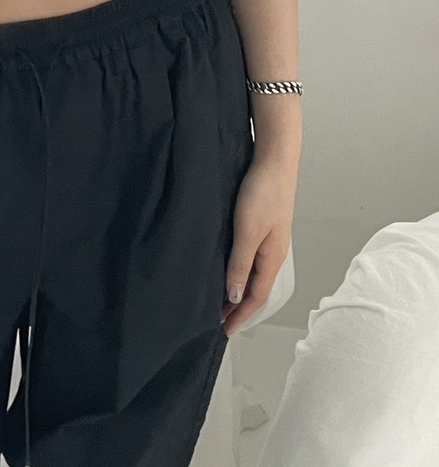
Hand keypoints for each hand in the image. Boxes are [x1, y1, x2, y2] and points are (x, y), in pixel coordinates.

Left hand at [220, 153, 298, 335]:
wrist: (274, 161)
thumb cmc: (262, 194)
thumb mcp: (247, 232)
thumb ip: (240, 264)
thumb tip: (234, 297)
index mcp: (272, 258)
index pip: (255, 297)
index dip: (240, 315)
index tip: (224, 331)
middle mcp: (273, 252)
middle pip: (256, 288)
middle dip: (238, 307)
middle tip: (217, 320)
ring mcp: (269, 239)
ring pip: (253, 273)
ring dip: (238, 288)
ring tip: (220, 299)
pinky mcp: (263, 225)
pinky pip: (251, 257)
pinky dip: (239, 270)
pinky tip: (227, 266)